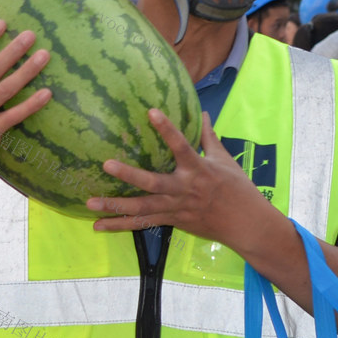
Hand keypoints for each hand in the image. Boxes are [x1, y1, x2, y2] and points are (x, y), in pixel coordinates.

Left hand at [88, 110, 276, 247]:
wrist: (247, 224)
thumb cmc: (239, 189)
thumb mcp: (225, 160)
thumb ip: (208, 136)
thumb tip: (202, 112)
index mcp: (199, 169)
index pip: (182, 146)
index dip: (167, 129)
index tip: (151, 112)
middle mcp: (185, 189)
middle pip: (154, 183)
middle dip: (130, 175)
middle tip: (106, 164)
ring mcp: (177, 208)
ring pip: (143, 208)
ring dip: (116, 206)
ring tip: (90, 202)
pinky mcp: (173, 221)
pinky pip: (143, 224)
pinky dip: (121, 226)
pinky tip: (98, 226)